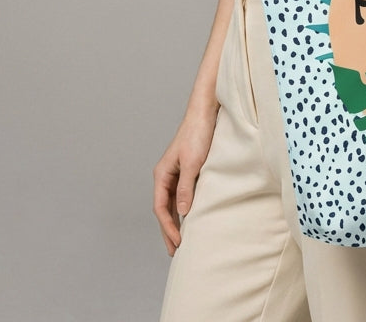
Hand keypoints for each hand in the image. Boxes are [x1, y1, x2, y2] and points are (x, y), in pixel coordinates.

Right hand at [152, 105, 218, 255]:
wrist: (204, 113)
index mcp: (162, 174)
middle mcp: (165, 175)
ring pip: (172, 203)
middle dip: (168, 230)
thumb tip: (183, 211)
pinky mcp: (186, 170)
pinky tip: (190, 218)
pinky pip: (181, 195)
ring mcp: (175, 173)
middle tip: (175, 251)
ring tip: (180, 241)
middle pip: (164, 208)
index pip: (160, 207)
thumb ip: (186, 187)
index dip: (168, 226)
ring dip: (176, 222)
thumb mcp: (192, 163)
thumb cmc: (197, 134)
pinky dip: (184, 209)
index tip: (177, 242)